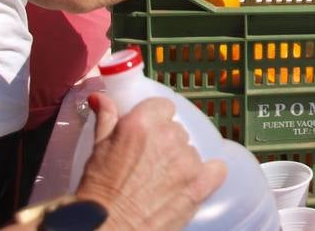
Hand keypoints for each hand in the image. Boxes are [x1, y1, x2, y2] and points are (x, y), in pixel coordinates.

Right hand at [75, 94, 225, 230]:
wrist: (108, 228)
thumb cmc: (98, 191)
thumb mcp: (97, 148)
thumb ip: (106, 117)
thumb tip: (100, 97)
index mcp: (143, 122)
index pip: (164, 107)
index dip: (156, 121)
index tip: (148, 134)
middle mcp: (169, 136)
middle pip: (177, 130)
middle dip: (165, 143)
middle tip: (148, 163)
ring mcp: (187, 160)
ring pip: (191, 151)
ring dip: (180, 161)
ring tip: (161, 181)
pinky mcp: (200, 184)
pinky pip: (217, 170)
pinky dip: (208, 174)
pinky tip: (194, 182)